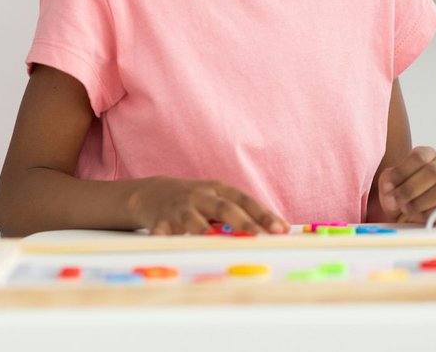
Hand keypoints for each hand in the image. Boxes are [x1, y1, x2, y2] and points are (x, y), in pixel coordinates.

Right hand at [129, 176, 287, 234]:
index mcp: (219, 189)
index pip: (245, 201)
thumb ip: (246, 214)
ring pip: (193, 220)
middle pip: (224, 209)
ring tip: (215, 243)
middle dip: (243, 224)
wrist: (153, 193)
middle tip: (260, 239)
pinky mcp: (160, 221)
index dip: (263, 214)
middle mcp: (201, 196)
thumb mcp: (219, 200)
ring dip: (204, 231)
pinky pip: (161, 232)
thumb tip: (282, 229)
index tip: (280, 229)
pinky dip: (162, 239)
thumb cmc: (197, 201)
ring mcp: (180, 208)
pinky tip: (164, 246)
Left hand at [373, 146, 435, 224]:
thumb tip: (390, 190)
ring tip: (406, 209)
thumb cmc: (401, 195)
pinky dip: (431, 214)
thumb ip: (387, 182)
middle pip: (433, 172)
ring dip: (421, 202)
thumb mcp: (389, 185)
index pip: (419, 156)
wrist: (409, 216)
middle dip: (411, 189)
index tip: (389, 187)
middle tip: (397, 201)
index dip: (402, 172)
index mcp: (428, 155)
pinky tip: (419, 216)